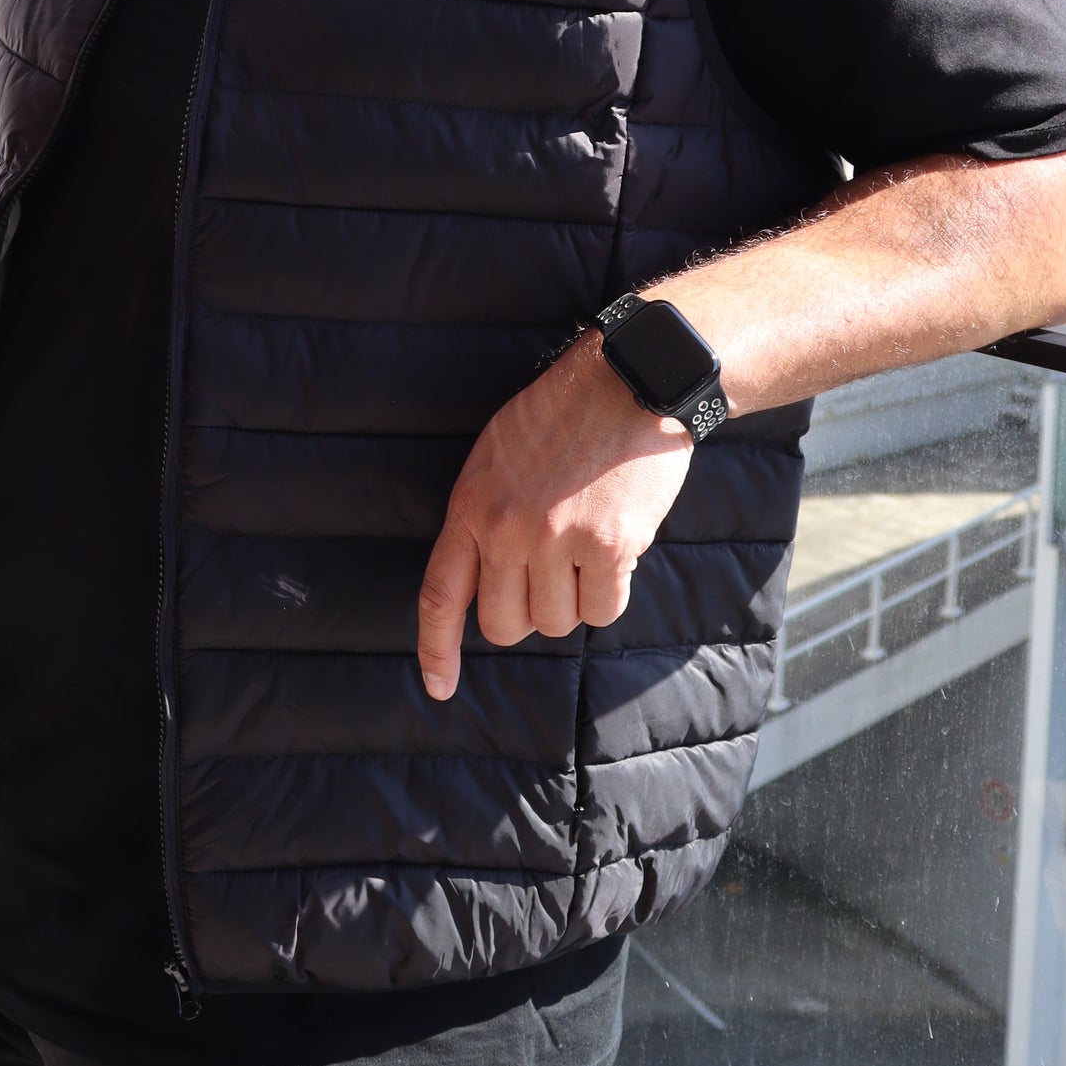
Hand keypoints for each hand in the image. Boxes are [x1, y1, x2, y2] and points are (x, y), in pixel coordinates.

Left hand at [416, 338, 695, 700]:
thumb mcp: (496, 456)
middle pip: (504, 624)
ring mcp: (555, 541)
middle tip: (552, 573)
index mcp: (470, 506)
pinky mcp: (608, 547)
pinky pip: (603, 611)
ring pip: (557, 623)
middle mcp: (506, 530)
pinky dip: (611, 591)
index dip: (437, 649)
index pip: (439, 595)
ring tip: (586, 542)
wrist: (628, 379)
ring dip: (574, 598)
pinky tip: (617, 546)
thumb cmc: (562, 415)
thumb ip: (485, 518)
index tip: (438, 687)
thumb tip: (488, 584)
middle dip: (527, 612)